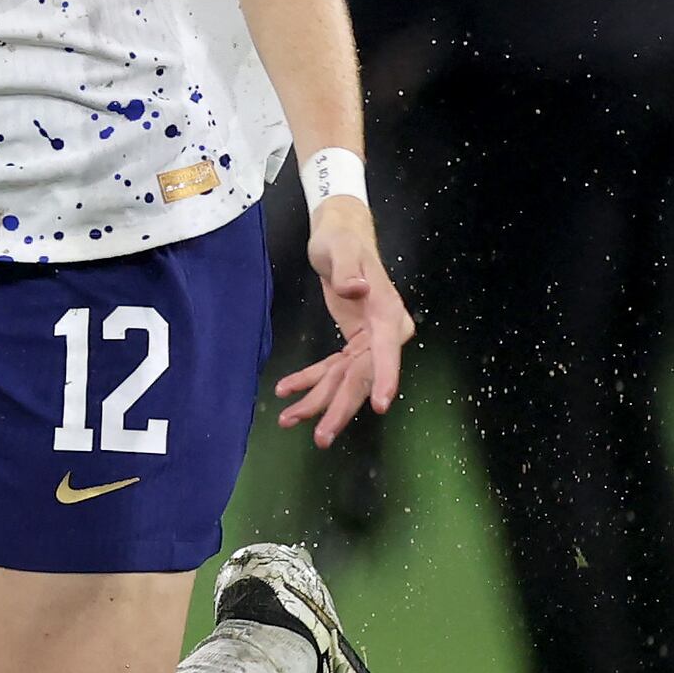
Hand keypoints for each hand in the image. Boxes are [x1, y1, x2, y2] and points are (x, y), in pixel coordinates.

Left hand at [273, 197, 410, 443]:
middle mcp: (384, 332)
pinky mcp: (353, 341)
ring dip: (318, 402)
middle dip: (341, 408)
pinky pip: (333, 369)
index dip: (383, 378)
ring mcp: (369, 340)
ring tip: (288, 421)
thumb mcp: (340, 250)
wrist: (341, 235)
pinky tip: (286, 391)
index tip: (379, 406)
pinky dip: (310, 381)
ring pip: (346, 379)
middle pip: (363, 376)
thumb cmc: (342, 240)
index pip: (387, 351)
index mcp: (387, 313)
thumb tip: (357, 290)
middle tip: (320, 437)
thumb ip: (349, 270)